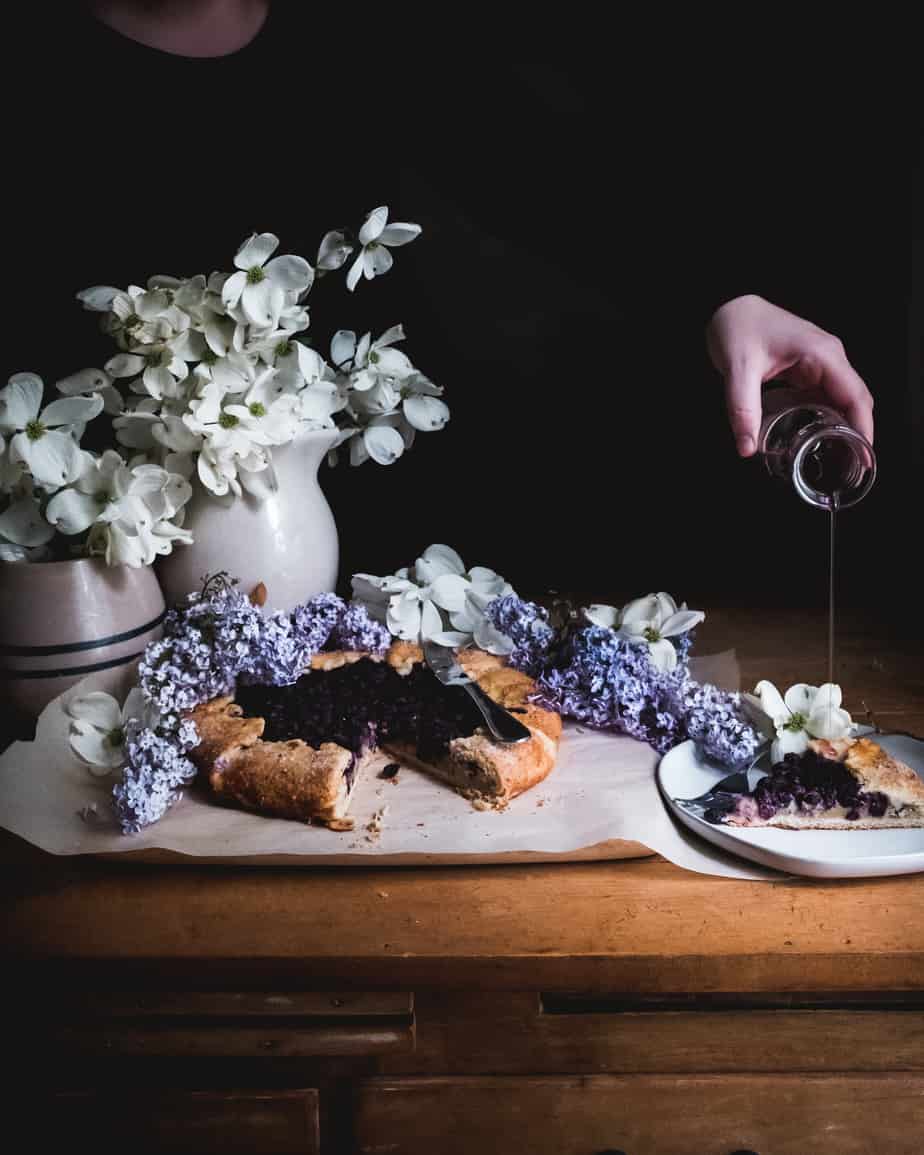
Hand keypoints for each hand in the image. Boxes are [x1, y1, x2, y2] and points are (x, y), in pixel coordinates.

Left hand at [706, 294, 873, 456]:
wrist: (729, 308)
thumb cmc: (738, 327)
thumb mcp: (738, 370)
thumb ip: (742, 409)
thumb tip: (746, 446)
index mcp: (822, 354)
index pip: (855, 396)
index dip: (863, 427)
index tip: (864, 455)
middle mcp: (828, 357)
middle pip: (855, 400)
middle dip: (856, 432)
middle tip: (851, 465)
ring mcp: (820, 363)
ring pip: (841, 400)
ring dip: (842, 426)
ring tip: (837, 456)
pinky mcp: (808, 369)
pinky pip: (825, 396)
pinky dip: (825, 417)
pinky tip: (816, 436)